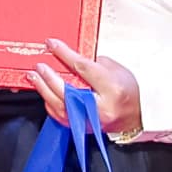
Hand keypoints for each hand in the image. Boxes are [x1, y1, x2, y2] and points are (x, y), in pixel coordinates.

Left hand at [21, 37, 144, 142]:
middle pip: (67, 89)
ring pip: (59, 105)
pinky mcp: (82, 127)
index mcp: (111, 88)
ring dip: (43, 89)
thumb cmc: (128, 90)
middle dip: (49, 75)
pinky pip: (60, 115)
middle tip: (39, 65)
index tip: (52, 44)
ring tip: (34, 76)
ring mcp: (90, 120)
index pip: (83, 68)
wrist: (137, 115)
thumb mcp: (115, 69)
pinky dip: (49, 102)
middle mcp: (100, 107)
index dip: (65, 54)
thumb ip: (92, 63)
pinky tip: (43, 92)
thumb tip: (70, 58)